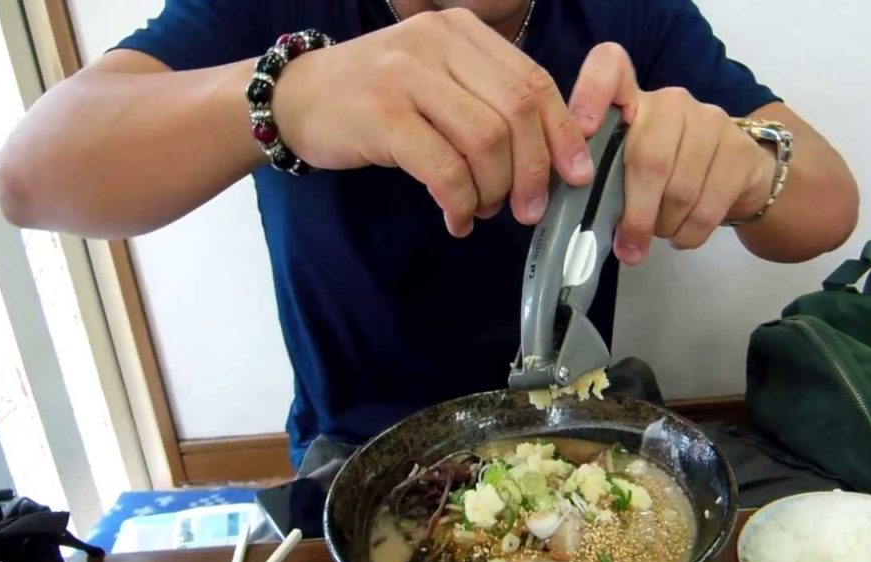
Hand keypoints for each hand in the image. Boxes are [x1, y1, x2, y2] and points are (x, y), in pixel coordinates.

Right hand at [272, 9, 593, 236]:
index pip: (534, 81)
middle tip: (529, 210)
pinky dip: (459, 202)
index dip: (563, 134)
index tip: (575, 175)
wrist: (295, 96)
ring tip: (482, 211)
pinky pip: (444, 168)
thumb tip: (548, 156)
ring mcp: (408, 76)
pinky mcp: (382, 116)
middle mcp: (439, 43)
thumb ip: (486, 100)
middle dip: (533, 170)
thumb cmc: (375, 95)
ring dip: (494, 189)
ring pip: (485, 141)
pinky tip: (455, 219)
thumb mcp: (436, 79)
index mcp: (462, 33)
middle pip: (518, 111)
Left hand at [567, 43, 776, 263]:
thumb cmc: (664, 171)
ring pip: (680, 189)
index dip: (591, 94)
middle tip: (627, 246)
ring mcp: (709, 121)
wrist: (734, 172)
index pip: (609, 68)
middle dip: (636, 214)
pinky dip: (688, 233)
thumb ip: (601, 177)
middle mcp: (670, 101)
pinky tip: (680, 236)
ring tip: (658, 234)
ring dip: (664, 226)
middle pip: (649, 159)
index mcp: (631, 98)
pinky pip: (708, 206)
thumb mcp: (626, 166)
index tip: (583, 130)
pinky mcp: (739, 150)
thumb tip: (580, 225)